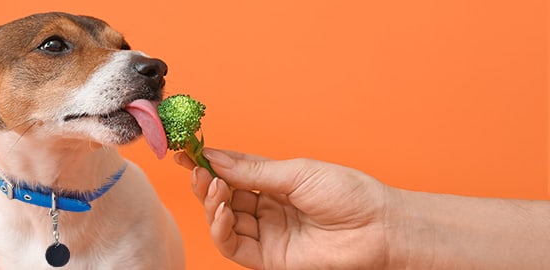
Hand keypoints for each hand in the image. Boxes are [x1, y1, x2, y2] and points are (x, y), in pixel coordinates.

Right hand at [175, 148, 394, 268]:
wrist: (379, 229)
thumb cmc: (349, 195)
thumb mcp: (296, 172)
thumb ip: (251, 171)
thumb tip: (214, 157)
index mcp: (276, 183)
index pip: (233, 172)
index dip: (209, 163)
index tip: (187, 152)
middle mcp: (268, 209)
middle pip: (223, 196)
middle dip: (206, 182)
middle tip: (195, 170)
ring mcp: (267, 234)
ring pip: (222, 221)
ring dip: (211, 203)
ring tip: (213, 188)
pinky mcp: (268, 258)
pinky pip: (233, 245)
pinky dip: (220, 229)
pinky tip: (221, 211)